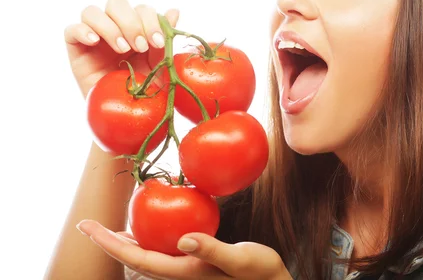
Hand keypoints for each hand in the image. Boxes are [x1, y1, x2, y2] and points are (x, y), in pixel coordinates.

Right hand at [64, 0, 178, 98]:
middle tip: (140, 47)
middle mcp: (114, 28)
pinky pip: (71, 30)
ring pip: (92, 12)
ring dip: (110, 28)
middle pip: (116, 3)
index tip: (158, 43)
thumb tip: (174, 11)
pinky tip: (95, 43)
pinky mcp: (76, 50)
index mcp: (136, 29)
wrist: (128, 118)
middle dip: (131, 22)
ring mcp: (93, 38)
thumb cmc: (147, 91)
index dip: (150, 20)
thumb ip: (165, 36)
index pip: (140, 8)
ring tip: (122, 49)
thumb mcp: (162, 64)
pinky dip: (83, 31)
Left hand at [76, 220, 292, 279]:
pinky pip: (162, 252)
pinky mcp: (194, 264)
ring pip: (145, 256)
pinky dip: (147, 239)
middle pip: (134, 258)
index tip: (87, 226)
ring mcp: (186, 270)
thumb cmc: (260, 274)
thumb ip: (212, 249)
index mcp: (184, 272)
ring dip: (124, 242)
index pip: (137, 258)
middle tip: (87, 224)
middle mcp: (179, 273)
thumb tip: (183, 239)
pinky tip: (151, 228)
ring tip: (109, 228)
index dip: (109, 243)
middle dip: (108, 242)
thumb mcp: (241, 260)